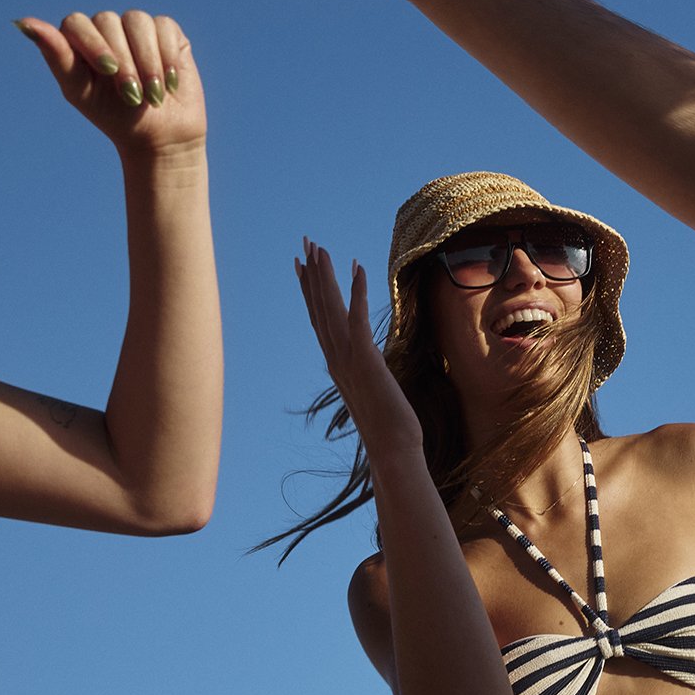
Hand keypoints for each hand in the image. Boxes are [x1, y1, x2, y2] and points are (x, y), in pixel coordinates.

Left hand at [16, 9, 206, 161]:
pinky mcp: (167, 32)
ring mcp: (137, 28)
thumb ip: (56, 55)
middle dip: (123, 61)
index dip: (92, 43)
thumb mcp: (80, 90)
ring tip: (153, 94)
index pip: (77, 23)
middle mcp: (107, 28)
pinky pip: (165, 28)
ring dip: (147, 61)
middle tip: (131, 95)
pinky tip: (168, 83)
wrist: (159, 137)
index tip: (108, 72)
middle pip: (109, 21)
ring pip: (138, 22)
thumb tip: (22, 22)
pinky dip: (167, 57)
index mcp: (80, 40)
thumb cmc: (113, 116)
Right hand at [295, 240, 422, 456]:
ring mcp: (348, 359)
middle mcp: (336, 357)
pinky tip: (358, 268)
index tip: (302, 265)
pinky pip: (357, 319)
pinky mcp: (366, 360)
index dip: (310, 290)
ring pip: (331, 309)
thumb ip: (365, 375)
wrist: (392, 451)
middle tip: (305, 243)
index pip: (319, 319)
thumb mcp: (372, 393)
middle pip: (319, 308)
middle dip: (312, 274)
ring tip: (320, 248)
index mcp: (337, 363)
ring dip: (325, 277)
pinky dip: (356, 292)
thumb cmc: (389, 428)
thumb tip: (366, 368)